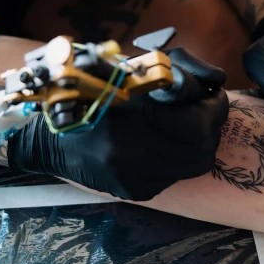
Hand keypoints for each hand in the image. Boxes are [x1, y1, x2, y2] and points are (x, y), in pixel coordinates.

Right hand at [7, 49, 228, 200]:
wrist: (48, 139)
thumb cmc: (88, 94)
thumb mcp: (127, 71)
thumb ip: (173, 71)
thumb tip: (214, 79)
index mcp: (128, 123)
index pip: (198, 125)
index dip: (214, 108)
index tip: (212, 94)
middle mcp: (132, 159)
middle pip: (203, 149)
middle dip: (212, 126)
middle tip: (207, 107)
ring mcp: (135, 180)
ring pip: (194, 165)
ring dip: (201, 142)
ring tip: (191, 121)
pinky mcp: (136, 191)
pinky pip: (175, 175)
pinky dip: (180, 155)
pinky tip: (167, 139)